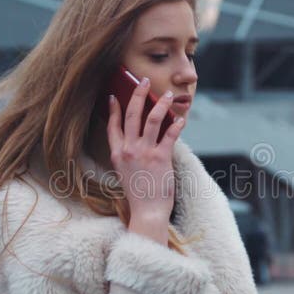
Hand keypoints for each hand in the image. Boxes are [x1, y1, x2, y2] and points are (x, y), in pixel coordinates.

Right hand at [106, 76, 185, 226]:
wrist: (147, 211)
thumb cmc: (138, 194)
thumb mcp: (124, 172)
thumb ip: (127, 155)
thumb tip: (137, 138)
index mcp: (117, 154)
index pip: (112, 126)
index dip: (113, 109)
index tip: (115, 96)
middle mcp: (128, 150)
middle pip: (131, 115)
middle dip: (138, 94)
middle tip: (144, 81)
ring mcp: (144, 153)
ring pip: (151, 119)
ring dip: (160, 104)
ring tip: (168, 95)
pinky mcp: (160, 158)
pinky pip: (169, 135)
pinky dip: (176, 124)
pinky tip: (181, 119)